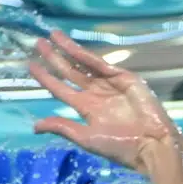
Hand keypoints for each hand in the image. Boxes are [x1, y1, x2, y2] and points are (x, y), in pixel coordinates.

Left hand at [27, 30, 182, 171]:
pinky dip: (84, 54)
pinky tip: (69, 45)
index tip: (30, 66)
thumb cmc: (121, 146)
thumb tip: (35, 126)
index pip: (61, 90)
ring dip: (67, 50)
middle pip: (70, 73)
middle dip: (54, 58)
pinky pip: (99, 64)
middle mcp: (96, 95)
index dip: (46, 78)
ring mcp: (109, 84)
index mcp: (87, 110)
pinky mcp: (123, 77)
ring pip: (83, 64)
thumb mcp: (86, 138)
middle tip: (38, 43)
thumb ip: (62, 128)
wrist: (152, 145)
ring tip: (51, 37)